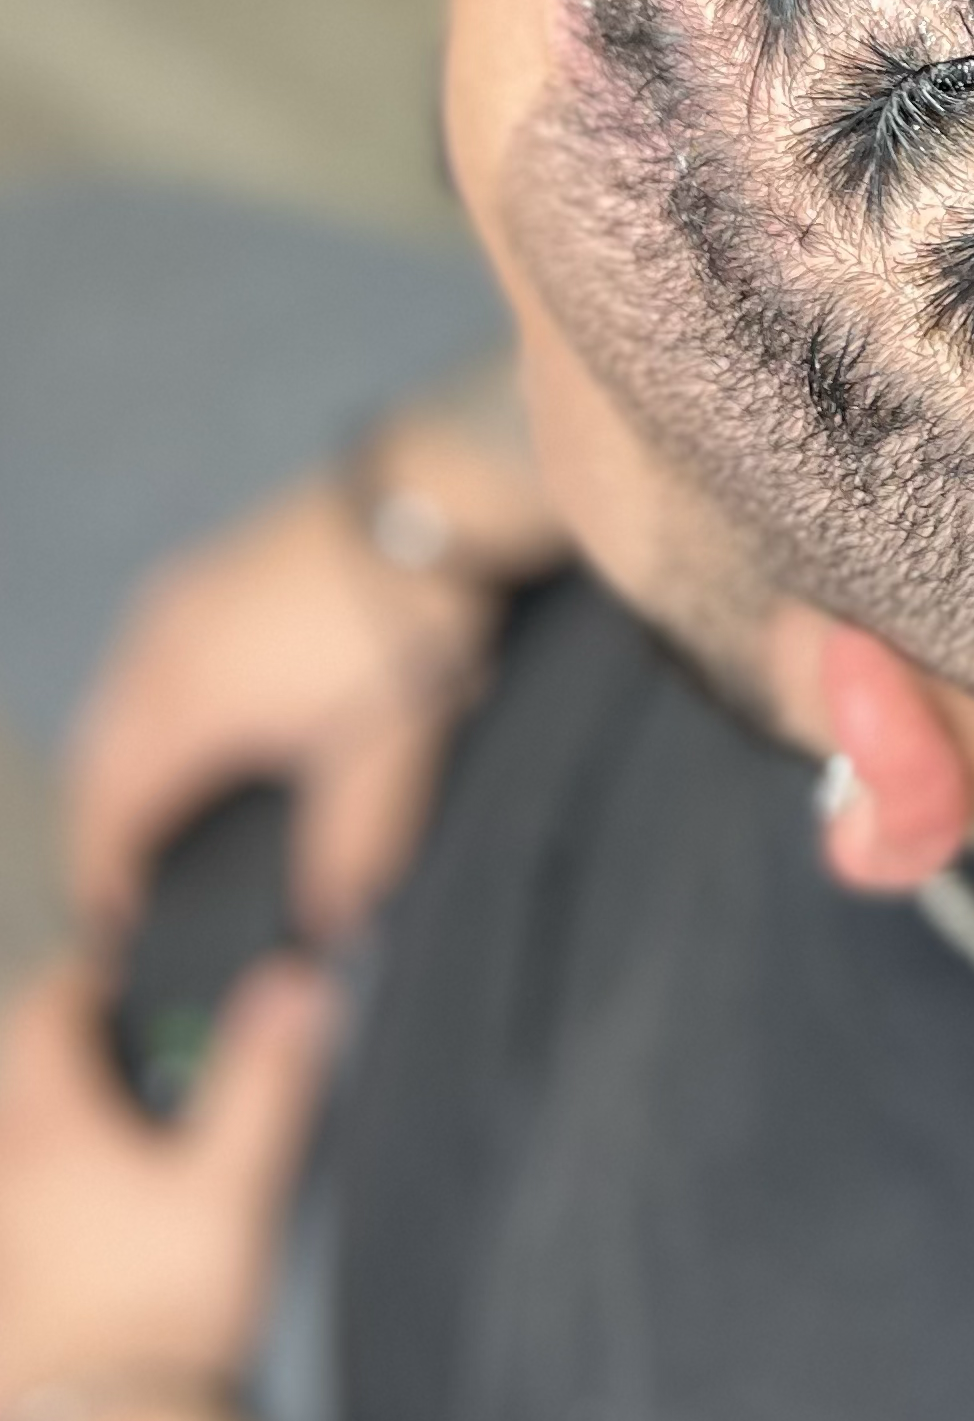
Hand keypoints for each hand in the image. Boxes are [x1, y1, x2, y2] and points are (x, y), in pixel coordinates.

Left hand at [0, 957, 334, 1407]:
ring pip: (7, 1151)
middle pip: (10, 1079)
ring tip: (93, 1126)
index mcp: (56, 1132)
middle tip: (105, 1041)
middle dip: (49, 1046)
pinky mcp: (1, 1289)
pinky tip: (68, 1223)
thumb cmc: (161, 1308)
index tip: (111, 976)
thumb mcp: (235, 1181)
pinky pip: (10, 1218)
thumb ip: (265, 1077)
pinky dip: (30, 1195)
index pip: (42, 1019)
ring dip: (37, 1122)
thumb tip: (290, 985)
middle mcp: (7, 1175)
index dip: (77, 983)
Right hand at [62, 475, 499, 941]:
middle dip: (103, 822)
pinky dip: (146, 705)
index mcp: (181, 708)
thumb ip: (349, 846)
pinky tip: (191, 719)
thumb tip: (335, 916)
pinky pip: (143, 656)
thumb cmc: (401, 627)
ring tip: (157, 804)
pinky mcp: (206, 566)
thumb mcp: (383, 755)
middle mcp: (153, 651)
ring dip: (121, 760)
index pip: (111, 812)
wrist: (429, 502)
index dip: (106, 874)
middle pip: (97, 759)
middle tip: (126, 871)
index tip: (116, 918)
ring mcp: (175, 598)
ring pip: (114, 701)